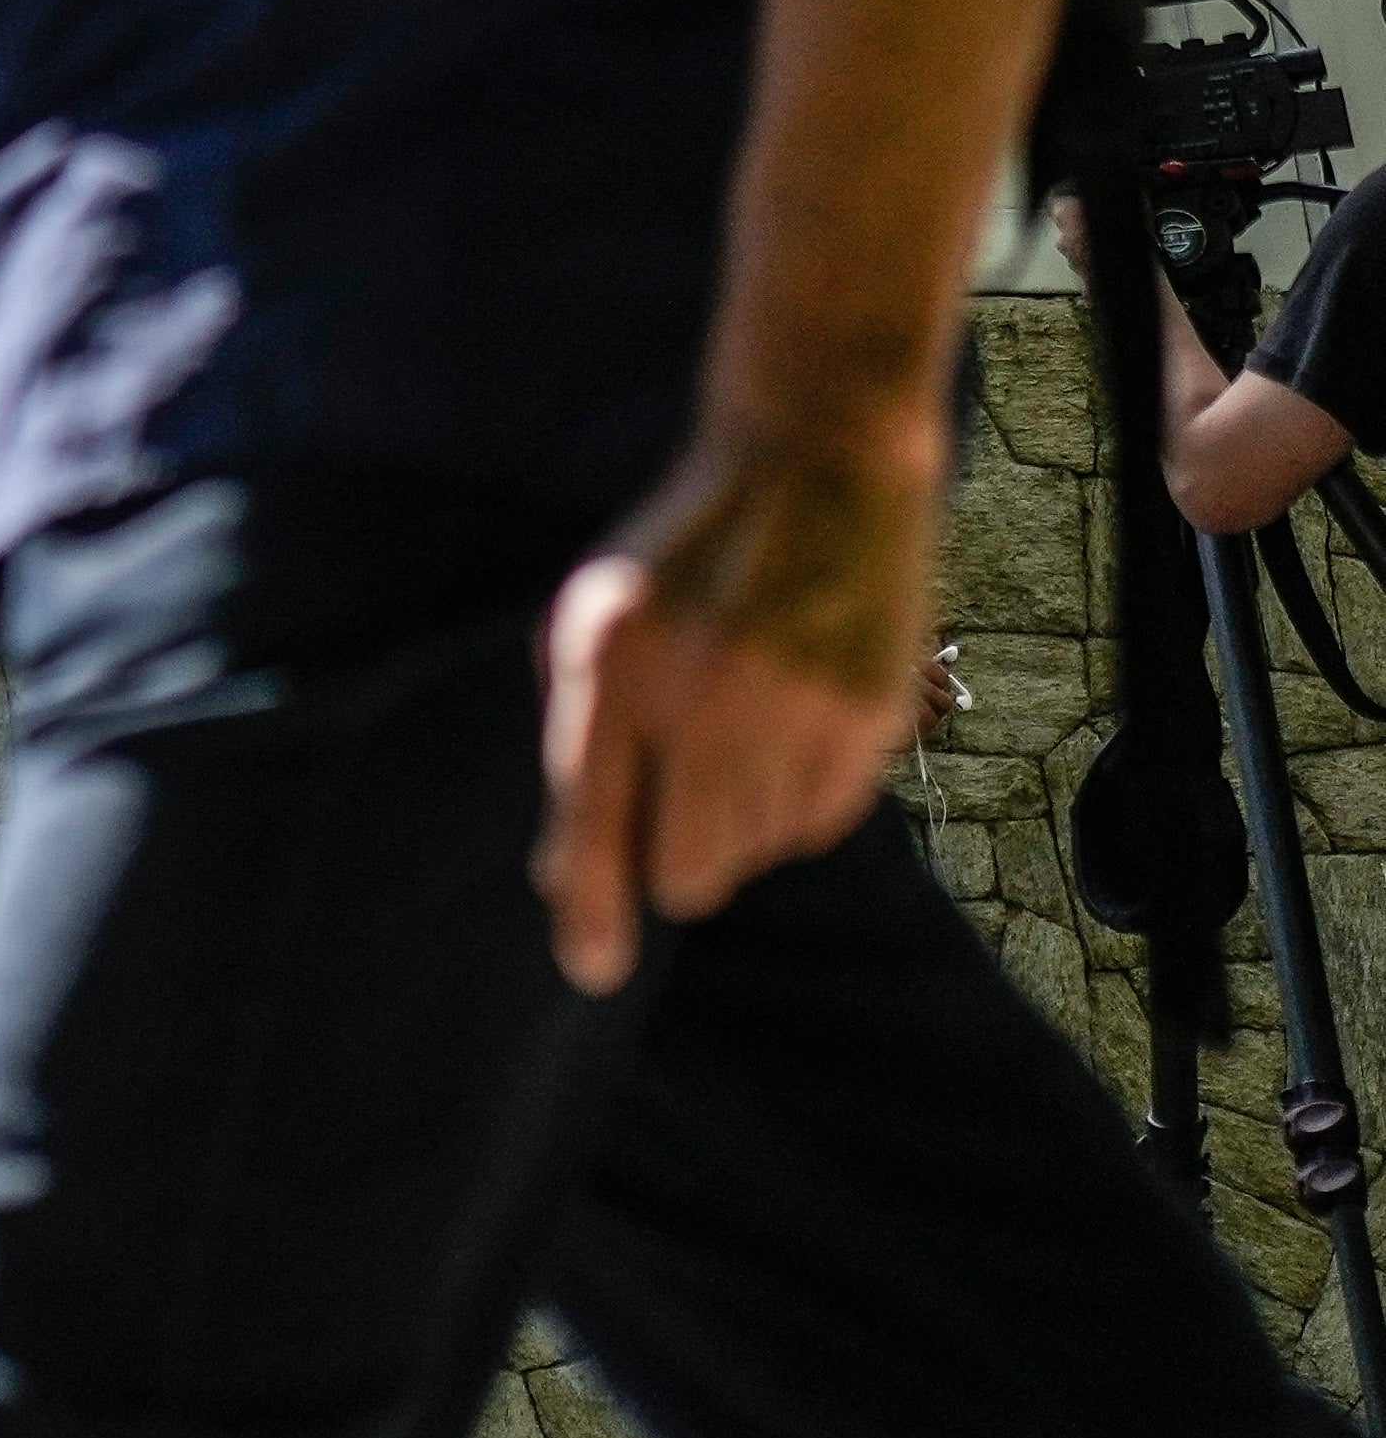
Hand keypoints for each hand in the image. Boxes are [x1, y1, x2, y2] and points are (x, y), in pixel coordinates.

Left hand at [533, 421, 943, 994]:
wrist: (810, 471)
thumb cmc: (677, 564)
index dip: (591, 911)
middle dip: (669, 866)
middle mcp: (705, 695)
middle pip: (686, 870)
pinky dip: (793, 804)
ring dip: (733, 826)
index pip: (593, 822)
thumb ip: (575, 754)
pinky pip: (818, 825)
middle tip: (671, 810)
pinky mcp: (871, 719)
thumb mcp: (591, 631)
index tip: (590, 966)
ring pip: (755, 854)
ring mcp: (797, 710)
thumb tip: (565, 889)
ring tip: (732, 738)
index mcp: (612, 665)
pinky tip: (784, 733)